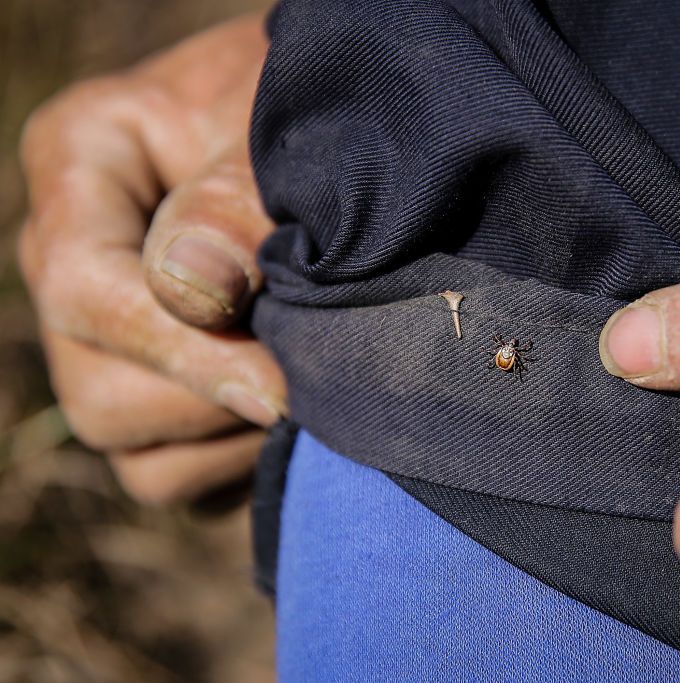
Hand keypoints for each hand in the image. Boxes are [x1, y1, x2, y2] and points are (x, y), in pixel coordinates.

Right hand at [18, 15, 284, 504]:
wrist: (335, 118)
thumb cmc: (304, 107)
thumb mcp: (273, 127)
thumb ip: (235, 203)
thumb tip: (198, 294)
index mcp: (80, 164)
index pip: (86, 288)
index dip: (182, 351)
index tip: (281, 387)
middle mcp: (74, 264)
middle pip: (99, 395)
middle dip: (215, 403)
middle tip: (316, 382)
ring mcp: (110, 339)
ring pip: (137, 454)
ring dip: (234, 441)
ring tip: (316, 391)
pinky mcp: (157, 395)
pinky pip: (178, 476)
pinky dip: (241, 462)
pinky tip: (302, 412)